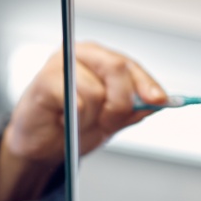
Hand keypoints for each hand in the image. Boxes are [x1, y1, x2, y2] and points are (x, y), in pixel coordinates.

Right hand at [0, 42, 165, 200]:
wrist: (40, 146)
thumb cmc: (73, 126)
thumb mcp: (111, 118)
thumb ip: (135, 107)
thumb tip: (160, 101)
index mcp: (98, 57)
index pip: (129, 65)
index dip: (146, 83)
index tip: (159, 101)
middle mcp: (79, 54)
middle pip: (117, 67)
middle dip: (121, 102)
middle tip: (109, 123)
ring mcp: (60, 64)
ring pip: (97, 91)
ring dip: (92, 118)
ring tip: (77, 122)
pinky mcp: (44, 81)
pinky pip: (77, 102)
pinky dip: (76, 119)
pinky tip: (64, 120)